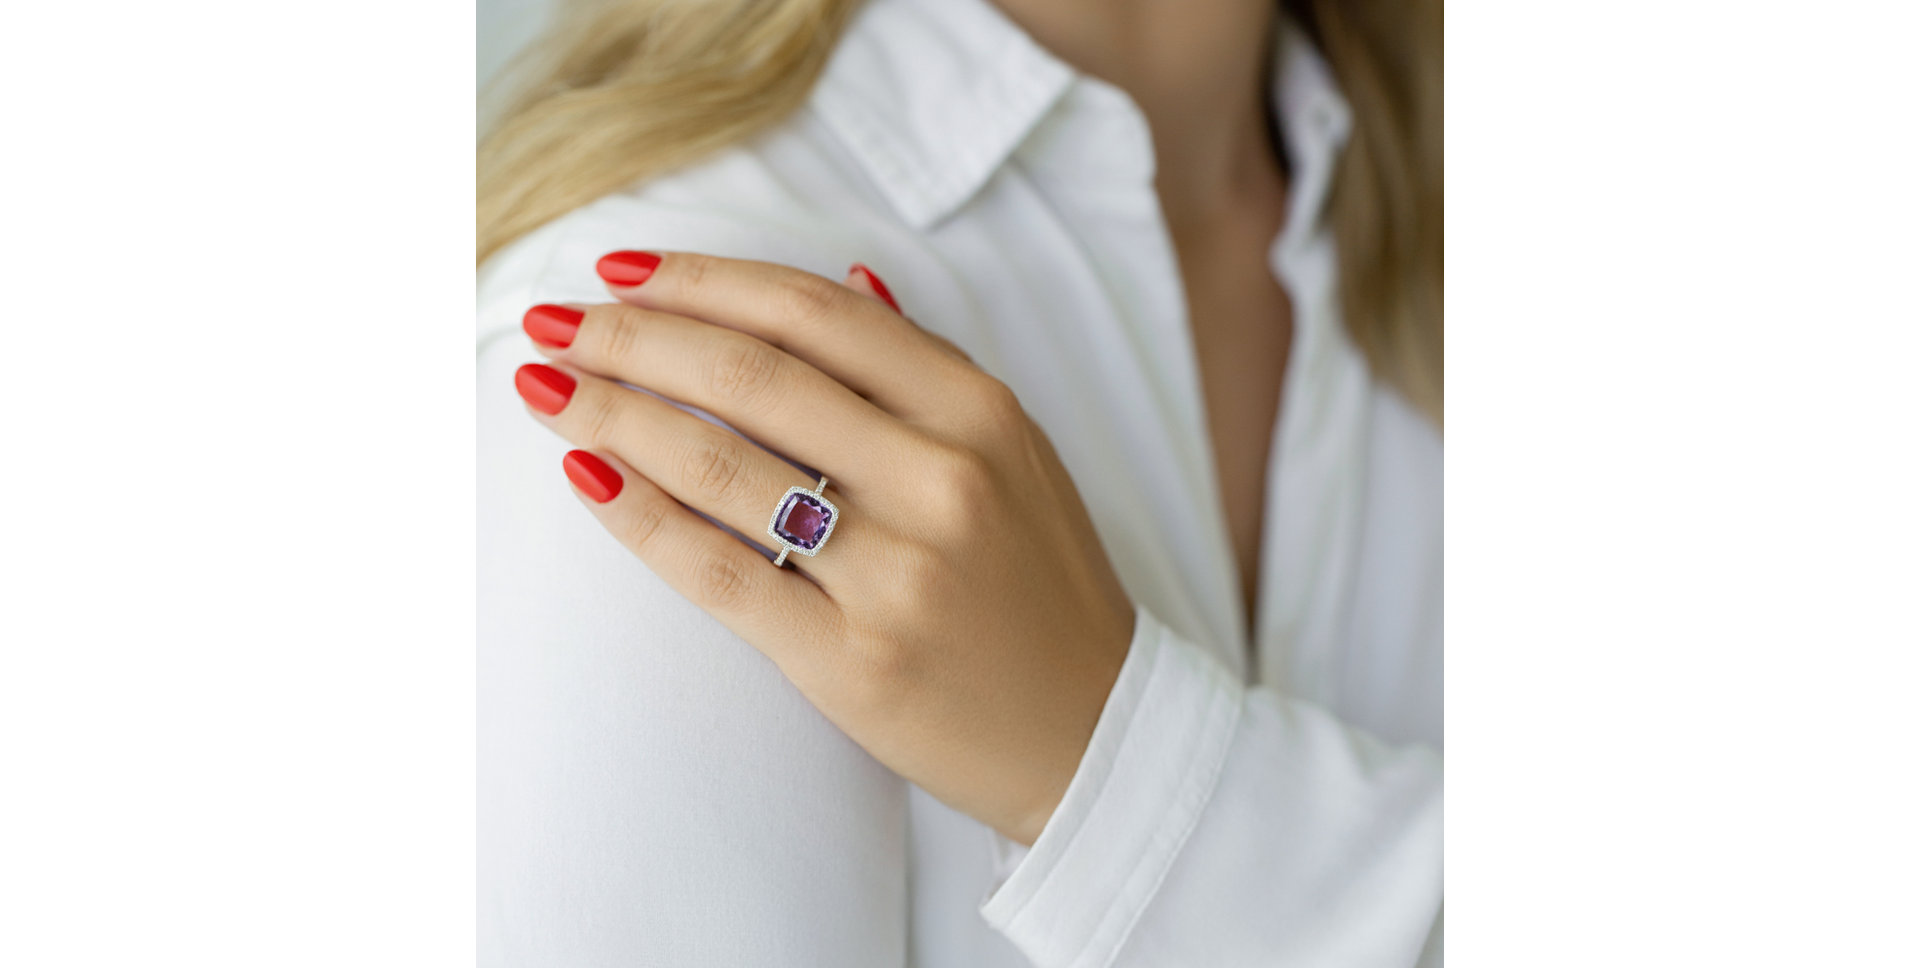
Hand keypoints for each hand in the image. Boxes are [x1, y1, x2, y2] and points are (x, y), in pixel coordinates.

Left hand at [512, 252, 1134, 843]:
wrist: (1093, 730)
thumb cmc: (1042, 586)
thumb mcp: (1018, 454)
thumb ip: (931, 367)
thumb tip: (851, 279)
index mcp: (979, 413)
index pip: (815, 315)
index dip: (705, 280)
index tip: (622, 271)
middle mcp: (941, 480)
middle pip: (752, 378)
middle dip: (633, 338)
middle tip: (556, 321)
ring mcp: (897, 573)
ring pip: (721, 468)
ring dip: (612, 414)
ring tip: (545, 386)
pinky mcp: (851, 659)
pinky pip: (718, 572)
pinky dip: (639, 516)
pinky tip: (586, 473)